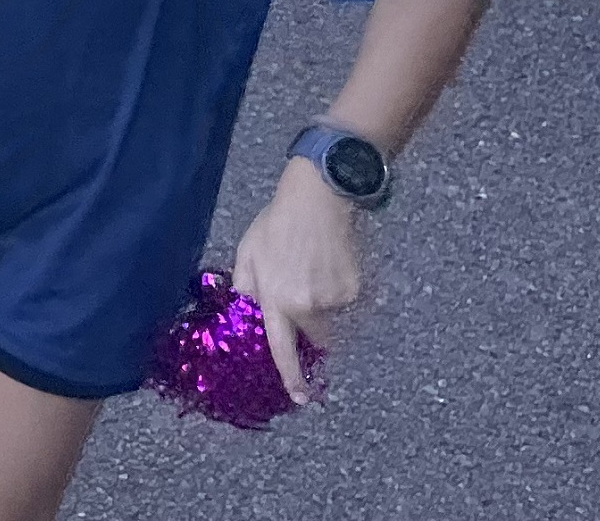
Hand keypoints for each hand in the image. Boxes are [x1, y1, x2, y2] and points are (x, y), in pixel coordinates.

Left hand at [229, 158, 361, 401]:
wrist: (318, 201)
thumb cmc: (276, 225)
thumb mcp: (248, 253)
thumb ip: (246, 288)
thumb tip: (245, 313)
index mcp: (276, 298)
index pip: (281, 347)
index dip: (291, 376)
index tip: (299, 397)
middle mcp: (307, 305)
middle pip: (313, 336)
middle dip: (308, 326)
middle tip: (301, 293)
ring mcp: (334, 299)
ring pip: (330, 318)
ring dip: (321, 304)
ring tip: (311, 268)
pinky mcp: (354, 290)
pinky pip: (345, 302)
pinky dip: (336, 291)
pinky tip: (328, 264)